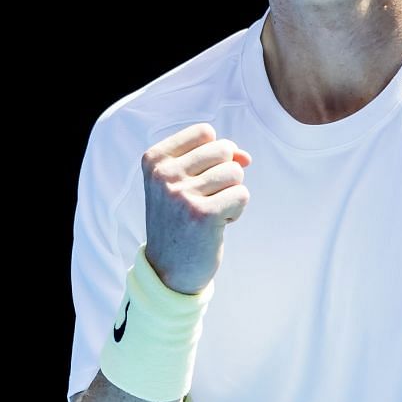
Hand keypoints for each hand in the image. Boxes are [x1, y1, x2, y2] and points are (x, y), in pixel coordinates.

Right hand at [141, 123, 250, 294]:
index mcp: (154, 159)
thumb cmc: (182, 219)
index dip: (213, 156)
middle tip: (204, 200)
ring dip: (230, 194)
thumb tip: (246, 157)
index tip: (195, 181)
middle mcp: (163, 174)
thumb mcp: (188, 181)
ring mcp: (181, 194)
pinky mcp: (203, 214)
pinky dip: (236, 211)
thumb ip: (217, 158)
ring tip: (209, 212)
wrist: (169, 269)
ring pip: (236, 172)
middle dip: (225, 174)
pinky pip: (242, 195)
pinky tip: (215, 226)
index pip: (205, 132)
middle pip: (224, 149)